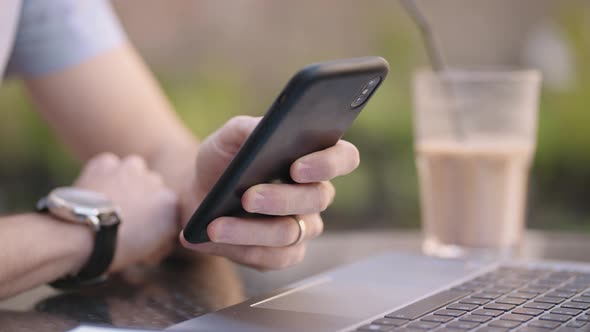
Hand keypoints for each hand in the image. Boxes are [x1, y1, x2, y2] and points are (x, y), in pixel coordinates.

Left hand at [74, 153, 178, 271]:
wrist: (80, 236)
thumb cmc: (115, 249)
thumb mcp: (150, 251)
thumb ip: (162, 236)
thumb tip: (160, 235)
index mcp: (171, 204)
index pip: (169, 208)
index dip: (157, 220)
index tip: (143, 231)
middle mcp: (156, 180)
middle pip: (153, 187)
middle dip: (143, 197)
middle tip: (125, 216)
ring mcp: (130, 167)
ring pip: (133, 170)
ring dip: (125, 181)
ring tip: (109, 202)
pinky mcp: (106, 163)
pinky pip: (107, 166)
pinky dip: (102, 176)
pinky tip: (94, 192)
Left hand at [180, 116, 359, 269]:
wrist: (199, 192)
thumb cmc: (222, 160)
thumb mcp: (229, 137)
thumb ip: (249, 128)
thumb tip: (265, 130)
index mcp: (313, 158)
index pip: (344, 158)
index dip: (329, 164)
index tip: (297, 167)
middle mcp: (316, 194)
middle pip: (317, 198)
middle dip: (280, 199)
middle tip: (247, 196)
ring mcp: (304, 227)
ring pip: (290, 234)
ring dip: (250, 230)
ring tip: (216, 226)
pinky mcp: (285, 254)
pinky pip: (275, 259)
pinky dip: (240, 249)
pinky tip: (211, 240)